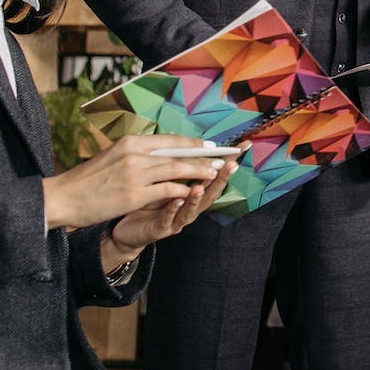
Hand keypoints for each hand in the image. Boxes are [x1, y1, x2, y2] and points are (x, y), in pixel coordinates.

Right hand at [41, 135, 225, 231]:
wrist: (62, 198)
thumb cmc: (87, 180)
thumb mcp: (113, 157)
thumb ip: (136, 154)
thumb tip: (160, 153)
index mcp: (130, 143)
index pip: (169, 140)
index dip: (192, 143)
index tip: (209, 145)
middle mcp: (135, 154)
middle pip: (177, 153)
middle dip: (202, 156)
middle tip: (222, 157)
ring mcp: (135, 174)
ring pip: (177, 170)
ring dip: (198, 172)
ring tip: (214, 173)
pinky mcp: (134, 194)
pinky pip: (167, 190)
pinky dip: (183, 190)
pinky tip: (192, 192)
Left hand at [105, 146, 239, 259]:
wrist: (127, 229)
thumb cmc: (147, 201)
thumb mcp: (162, 179)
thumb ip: (175, 165)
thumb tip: (186, 141)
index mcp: (191, 190)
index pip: (213, 173)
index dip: (228, 161)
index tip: (242, 147)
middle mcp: (189, 204)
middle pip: (210, 191)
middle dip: (221, 178)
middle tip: (230, 165)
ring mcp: (177, 218)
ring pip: (192, 207)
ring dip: (198, 196)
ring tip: (201, 185)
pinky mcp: (161, 229)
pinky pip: (169, 218)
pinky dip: (174, 209)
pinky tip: (178, 200)